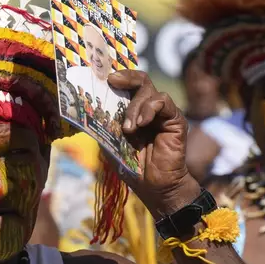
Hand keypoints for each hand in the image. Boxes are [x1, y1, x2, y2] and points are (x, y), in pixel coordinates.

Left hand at [108, 70, 200, 217]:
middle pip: (140, 81)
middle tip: (113, 80)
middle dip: (126, 78)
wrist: (155, 187)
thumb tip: (89, 107)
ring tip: (128, 128)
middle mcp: (149, 109)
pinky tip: (141, 123)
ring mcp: (163, 114)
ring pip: (149, 91)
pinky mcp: (175, 120)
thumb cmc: (133, 166)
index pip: (128, 87)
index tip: (104, 76)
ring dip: (134, 106)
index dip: (118, 78)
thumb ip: (106, 123)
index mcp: (133, 112)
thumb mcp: (112, 142)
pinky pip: (163, 102)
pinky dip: (150, 109)